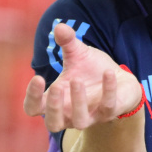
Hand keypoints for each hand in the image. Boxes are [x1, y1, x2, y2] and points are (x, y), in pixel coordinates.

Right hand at [24, 23, 140, 132]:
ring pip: (79, 122)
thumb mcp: (78, 54)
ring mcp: (90, 116)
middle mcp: (70, 113)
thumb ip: (67, 42)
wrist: (120, 78)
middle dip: (53, 107)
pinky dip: (108, 90)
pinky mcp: (109, 113)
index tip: (37, 78)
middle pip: (52, 124)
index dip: (31, 97)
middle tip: (56, 87)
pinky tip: (108, 73)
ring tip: (77, 80)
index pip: (34, 108)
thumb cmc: (92, 70)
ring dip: (77, 102)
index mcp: (56, 99)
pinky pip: (107, 107)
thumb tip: (59, 27)